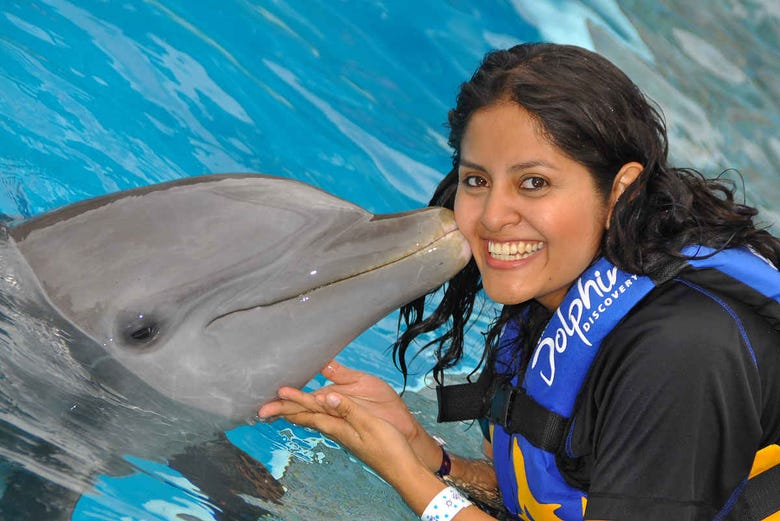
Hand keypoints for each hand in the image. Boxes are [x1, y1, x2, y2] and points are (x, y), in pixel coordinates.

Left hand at [266, 387, 424, 483]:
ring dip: (297, 413)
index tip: (278, 392)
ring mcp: (343, 434)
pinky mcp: (351, 435)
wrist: (403, 468)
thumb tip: (326, 397)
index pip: (311, 411)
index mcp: (339, 426)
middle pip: (307, 418)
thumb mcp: (370, 424)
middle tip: (263, 410)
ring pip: (314, 420)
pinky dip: (313, 416)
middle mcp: (337, 430)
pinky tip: (313, 416)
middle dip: (286, 411)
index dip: (295, 401)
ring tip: (280, 410)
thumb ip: (348, 409)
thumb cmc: (389, 447)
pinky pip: (325, 423)